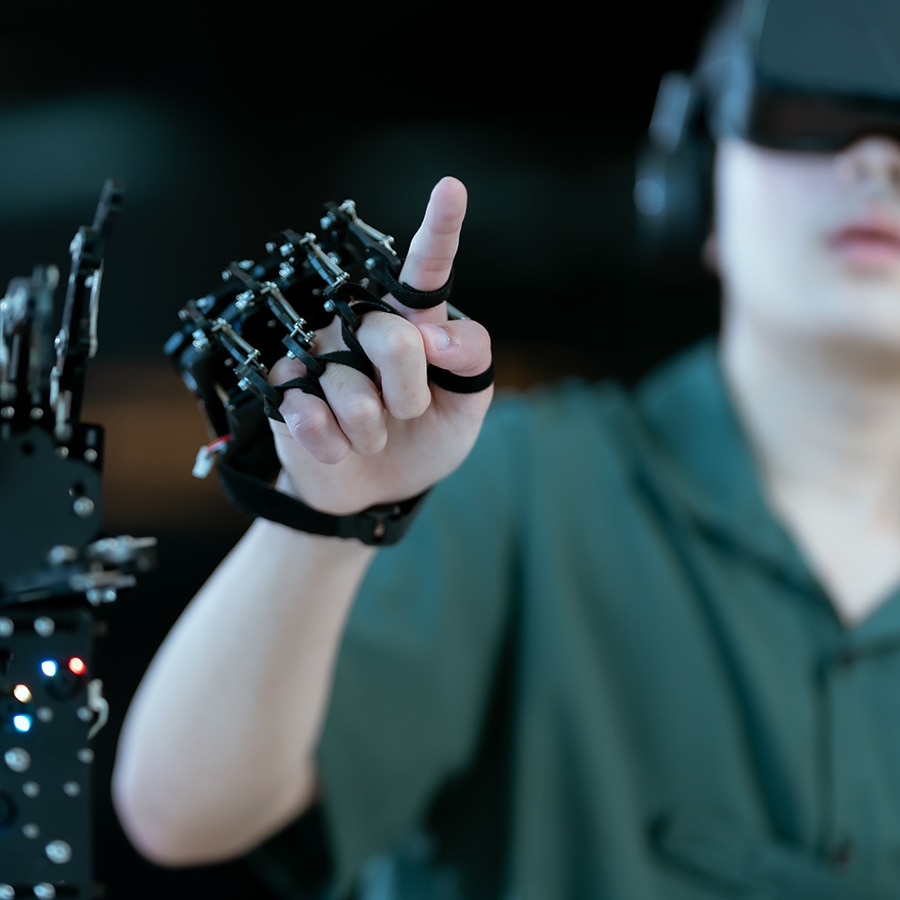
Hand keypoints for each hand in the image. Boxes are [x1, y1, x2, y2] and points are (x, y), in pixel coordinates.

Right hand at [267, 176, 493, 515]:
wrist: (376, 488)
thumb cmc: (425, 436)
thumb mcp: (469, 405)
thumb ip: (471, 359)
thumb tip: (431, 336)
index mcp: (411, 321)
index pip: (426, 270)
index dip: (439, 230)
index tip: (451, 188)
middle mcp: (360, 324)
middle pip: (394, 339)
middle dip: (410, 393)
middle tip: (407, 412)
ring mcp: (319, 354)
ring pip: (353, 390)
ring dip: (372, 431)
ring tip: (372, 435)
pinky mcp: (284, 389)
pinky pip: (309, 415)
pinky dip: (333, 445)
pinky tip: (337, 447)